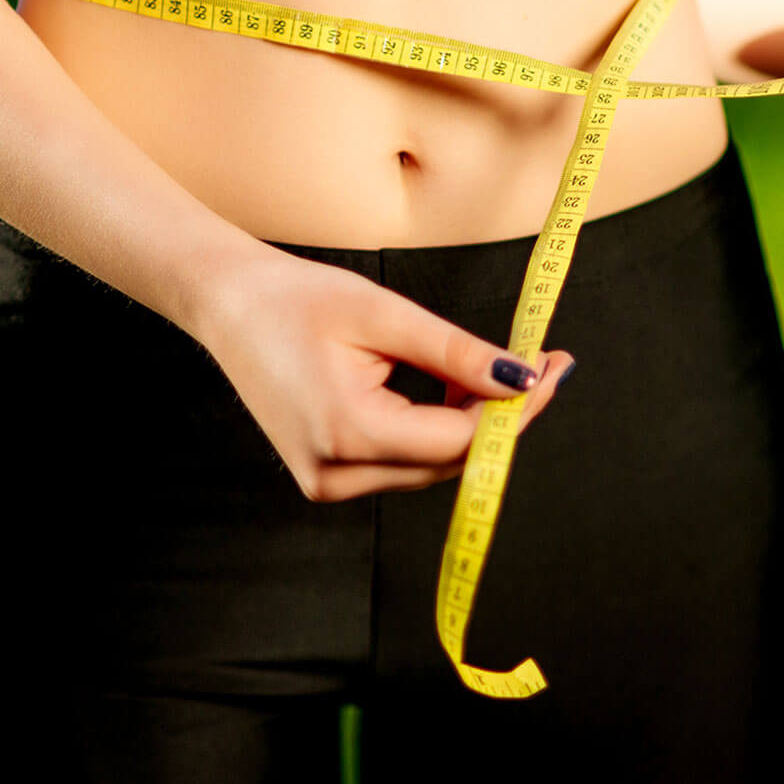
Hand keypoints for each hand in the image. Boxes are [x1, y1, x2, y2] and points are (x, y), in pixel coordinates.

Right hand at [195, 248, 574, 501]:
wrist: (228, 306)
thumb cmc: (298, 300)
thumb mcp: (385, 314)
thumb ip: (456, 354)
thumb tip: (523, 379)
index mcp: (348, 433)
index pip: (460, 439)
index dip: (516, 408)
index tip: (556, 366)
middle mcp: (337, 475)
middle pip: (451, 461)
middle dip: (504, 417)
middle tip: (544, 365)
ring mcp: (329, 483)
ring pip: (433, 467)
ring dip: (473, 425)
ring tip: (497, 371)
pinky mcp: (329, 477)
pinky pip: (405, 462)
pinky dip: (438, 430)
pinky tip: (453, 390)